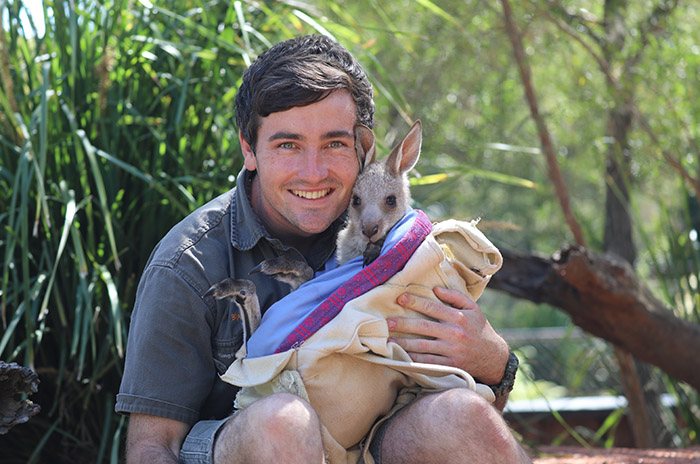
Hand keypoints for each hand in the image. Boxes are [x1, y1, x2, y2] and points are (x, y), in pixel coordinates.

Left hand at [387, 287, 508, 384]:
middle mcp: (454, 334)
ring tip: (388, 340)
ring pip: (423, 346)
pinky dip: (414, 359)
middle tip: (387, 322)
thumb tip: (436, 289)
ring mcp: (452, 351)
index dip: (415, 301)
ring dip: (404, 343)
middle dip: (403, 323)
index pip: (432, 307)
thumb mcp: (473, 309)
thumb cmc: (480, 330)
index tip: (400, 298)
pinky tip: (401, 356)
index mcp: (459, 317)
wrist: (494, 359)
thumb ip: (455, 297)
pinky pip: (428, 362)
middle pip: (423, 326)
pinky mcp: (450, 366)